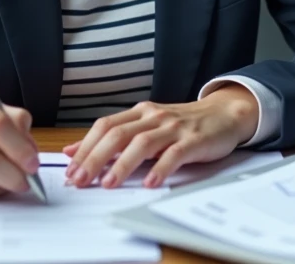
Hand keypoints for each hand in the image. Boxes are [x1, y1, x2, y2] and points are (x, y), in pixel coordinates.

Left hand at [62, 85, 258, 188]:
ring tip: (108, 183)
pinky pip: (174, 154)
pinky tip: (150, 182)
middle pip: (118, 134)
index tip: (70, 169)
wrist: (224, 113)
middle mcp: (154, 116)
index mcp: (140, 112)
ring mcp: (174, 127)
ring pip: (142, 143)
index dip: (85, 147)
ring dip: (122, 164)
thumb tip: (74, 150)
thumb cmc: (183, 123)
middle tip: (81, 179)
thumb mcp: (146, 125)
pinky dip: (160, 168)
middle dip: (96, 158)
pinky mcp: (194, 140)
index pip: (105, 126)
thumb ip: (114, 136)